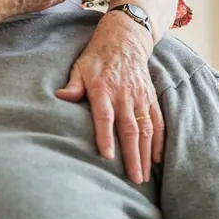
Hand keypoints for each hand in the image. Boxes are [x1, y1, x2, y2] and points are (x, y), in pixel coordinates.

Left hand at [56, 10, 162, 183]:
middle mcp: (124, 94)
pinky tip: (156, 158)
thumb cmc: (97, 57)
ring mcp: (140, 97)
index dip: (105, 136)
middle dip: (132, 155)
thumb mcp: (80, 67)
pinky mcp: (151, 97)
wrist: (124, 39)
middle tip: (134, 179)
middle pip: (129, 128)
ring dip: (146, 153)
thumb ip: (72, 85)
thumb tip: (59, 97)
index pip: (105, 116)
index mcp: (103, 89)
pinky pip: (158, 121)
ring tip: (144, 175)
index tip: (107, 157)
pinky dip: (159, 141)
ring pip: (146, 129)